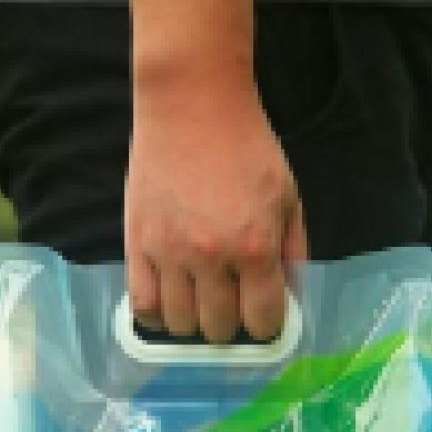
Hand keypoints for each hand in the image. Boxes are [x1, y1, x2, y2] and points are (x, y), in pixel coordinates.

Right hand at [125, 1, 307, 344]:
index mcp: (255, 247)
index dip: (267, 326)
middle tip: (230, 308)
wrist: (192, 103)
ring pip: (180, 324)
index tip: (263, 319)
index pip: (262, 320)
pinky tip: (167, 306)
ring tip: (199, 305)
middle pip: (220, 328)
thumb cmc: (246, 147)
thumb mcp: (288, 196)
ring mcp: (170, 254)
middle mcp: (212, 257)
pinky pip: (141, 305)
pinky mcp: (138, 244)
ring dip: (193, 323)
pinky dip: (155, 317)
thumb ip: (293, 252)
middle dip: (230, 326)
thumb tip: (290, 300)